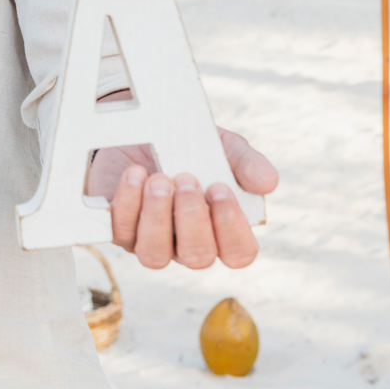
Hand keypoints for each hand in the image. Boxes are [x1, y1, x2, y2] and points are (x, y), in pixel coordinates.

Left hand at [87, 126, 278, 269]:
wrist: (144, 131)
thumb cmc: (191, 148)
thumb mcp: (222, 147)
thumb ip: (246, 163)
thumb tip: (269, 182)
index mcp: (221, 230)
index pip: (238, 253)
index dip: (231, 228)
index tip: (220, 189)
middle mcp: (187, 243)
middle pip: (198, 257)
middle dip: (192, 219)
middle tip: (187, 179)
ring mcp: (152, 240)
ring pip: (155, 255)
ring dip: (158, 217)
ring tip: (159, 179)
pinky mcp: (120, 229)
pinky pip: (121, 232)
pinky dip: (128, 203)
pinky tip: (135, 174)